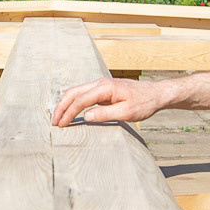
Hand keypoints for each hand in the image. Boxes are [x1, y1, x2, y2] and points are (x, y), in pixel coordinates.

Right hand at [51, 78, 167, 126]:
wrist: (155, 94)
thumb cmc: (144, 103)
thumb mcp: (127, 112)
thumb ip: (105, 114)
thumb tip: (86, 117)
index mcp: (105, 88)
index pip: (80, 100)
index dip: (68, 113)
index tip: (61, 125)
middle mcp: (100, 83)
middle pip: (73, 93)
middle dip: (61, 107)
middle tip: (54, 123)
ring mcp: (100, 85)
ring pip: (76, 92)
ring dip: (65, 104)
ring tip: (58, 118)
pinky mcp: (102, 90)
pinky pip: (83, 94)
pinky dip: (73, 102)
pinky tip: (70, 111)